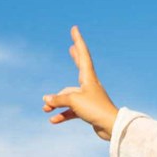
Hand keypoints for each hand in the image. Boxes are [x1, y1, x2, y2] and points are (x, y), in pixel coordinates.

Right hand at [42, 26, 118, 140]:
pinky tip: (53, 120)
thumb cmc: (95, 109)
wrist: (111, 127)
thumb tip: (47, 100)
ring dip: (57, 103)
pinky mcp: (89, 111)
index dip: (78, 42)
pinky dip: (63, 115)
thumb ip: (58, 99)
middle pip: (80, 68)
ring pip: (70, 96)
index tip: (75, 29)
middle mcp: (90, 86)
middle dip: (75, 58)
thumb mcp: (73, 100)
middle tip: (72, 47)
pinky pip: (72, 111)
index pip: (83, 55)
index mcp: (89, 78)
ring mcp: (90, 98)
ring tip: (45, 108)